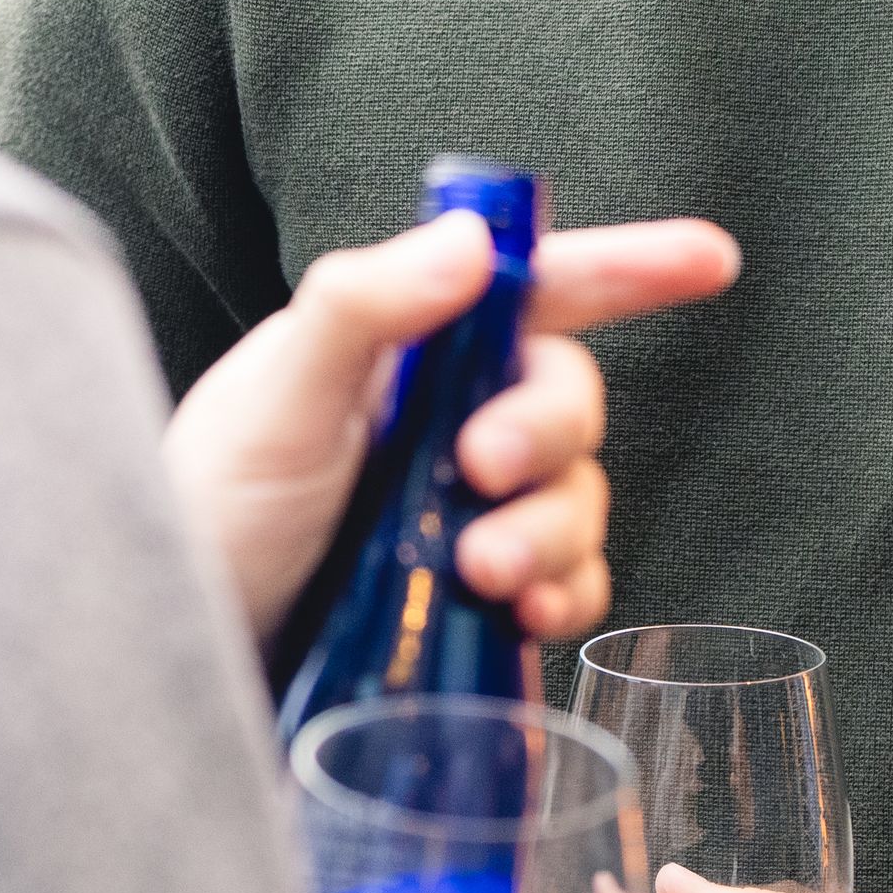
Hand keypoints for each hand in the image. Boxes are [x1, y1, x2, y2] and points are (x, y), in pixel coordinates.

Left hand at [169, 213, 739, 643]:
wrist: (180, 649)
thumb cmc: (206, 506)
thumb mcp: (273, 397)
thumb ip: (365, 308)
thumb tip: (474, 242)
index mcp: (408, 348)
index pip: (535, 287)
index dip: (630, 267)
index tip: (712, 259)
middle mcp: (449, 419)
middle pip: (568, 399)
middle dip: (546, 435)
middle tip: (477, 473)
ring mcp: (468, 514)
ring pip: (579, 499)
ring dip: (550, 532)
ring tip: (478, 574)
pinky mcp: (476, 603)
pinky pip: (569, 587)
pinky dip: (563, 597)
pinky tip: (520, 617)